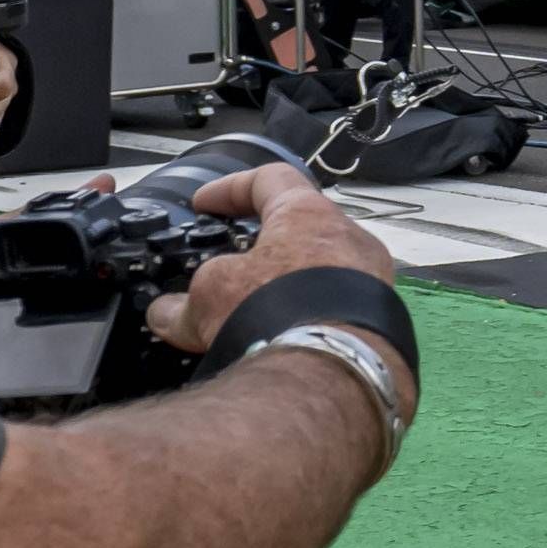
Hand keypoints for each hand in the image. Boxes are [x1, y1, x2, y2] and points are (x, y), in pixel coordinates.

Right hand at [142, 167, 411, 412]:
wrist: (334, 368)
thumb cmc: (272, 310)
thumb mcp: (211, 296)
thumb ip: (185, 302)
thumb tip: (165, 314)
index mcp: (309, 214)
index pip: (270, 179)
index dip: (231, 188)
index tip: (204, 204)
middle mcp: (351, 237)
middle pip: (303, 225)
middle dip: (266, 243)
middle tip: (235, 264)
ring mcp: (374, 277)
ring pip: (325, 267)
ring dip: (289, 283)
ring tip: (255, 309)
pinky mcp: (381, 316)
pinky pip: (339, 303)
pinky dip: (309, 313)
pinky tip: (285, 337)